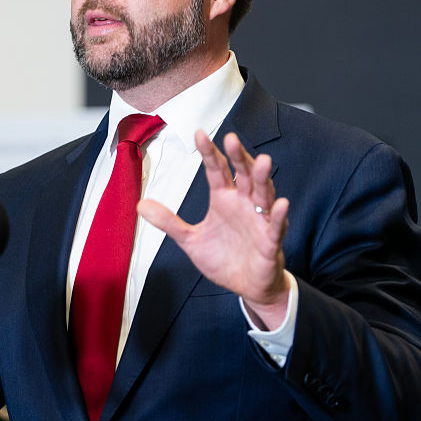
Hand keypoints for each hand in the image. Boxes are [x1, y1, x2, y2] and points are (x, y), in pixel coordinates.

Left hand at [138, 131, 290, 329]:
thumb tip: (140, 205)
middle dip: (238, 157)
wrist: (246, 287)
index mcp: (224, 199)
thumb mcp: (190, 240)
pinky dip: (278, 214)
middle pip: (243, 174)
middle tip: (231, 139)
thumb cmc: (224, 258)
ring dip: (263, 178)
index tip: (198, 133)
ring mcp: (259, 220)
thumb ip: (169, 222)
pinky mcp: (271, 241)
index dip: (208, 152)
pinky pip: (276, 225)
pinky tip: (281, 203)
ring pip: (263, 194)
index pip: (216, 170)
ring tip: (263, 161)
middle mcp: (244, 204)